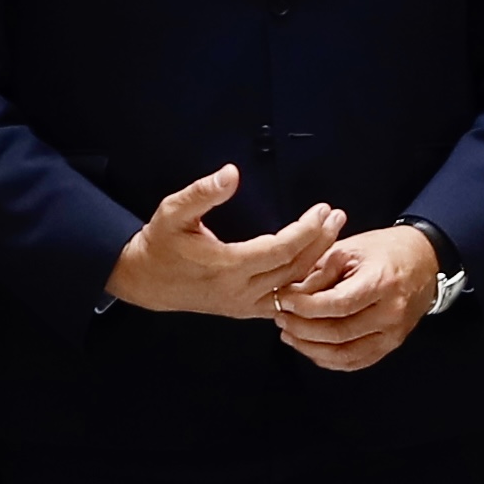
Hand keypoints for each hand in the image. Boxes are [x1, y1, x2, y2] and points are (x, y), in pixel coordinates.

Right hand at [106, 163, 342, 322]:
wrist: (146, 281)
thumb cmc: (161, 243)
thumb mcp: (173, 212)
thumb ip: (202, 192)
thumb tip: (232, 173)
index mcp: (227, 266)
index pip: (281, 249)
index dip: (307, 230)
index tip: (322, 208)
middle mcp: (241, 291)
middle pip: (295, 269)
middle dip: (321, 242)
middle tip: (337, 216)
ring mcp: (245, 305)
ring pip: (295, 289)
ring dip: (320, 263)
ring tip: (336, 236)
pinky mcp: (246, 311)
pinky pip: (286, 301)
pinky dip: (306, 284)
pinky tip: (320, 263)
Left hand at [277, 222, 443, 373]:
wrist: (423, 260)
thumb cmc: (383, 250)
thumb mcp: (349, 248)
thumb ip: (319, 272)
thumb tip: (290, 293)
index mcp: (381, 282)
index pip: (337, 304)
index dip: (305, 306)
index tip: (283, 300)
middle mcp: (390, 312)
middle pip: (337, 332)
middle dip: (302, 328)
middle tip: (280, 318)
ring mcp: (393, 334)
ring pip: (344, 354)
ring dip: (310, 348)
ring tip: (288, 334)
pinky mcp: (391, 346)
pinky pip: (355, 362)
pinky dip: (328, 360)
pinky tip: (310, 348)